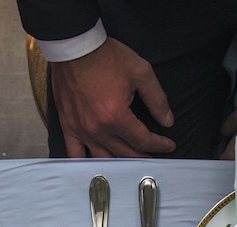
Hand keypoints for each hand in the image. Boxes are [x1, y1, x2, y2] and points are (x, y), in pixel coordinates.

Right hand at [47, 37, 174, 157]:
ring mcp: (81, 130)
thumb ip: (156, 99)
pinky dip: (86, 163)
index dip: (159, 145)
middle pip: (125, 152)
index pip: (143, 140)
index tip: (168, 145)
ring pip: (103, 157)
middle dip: (143, 155)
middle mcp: (98, 129)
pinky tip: (96, 167)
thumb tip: (167, 120)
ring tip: (131, 161)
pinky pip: (75, 153)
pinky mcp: (68, 126)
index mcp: (117, 116)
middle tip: (153, 156)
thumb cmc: (105, 57)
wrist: (75, 48)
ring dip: (120, 162)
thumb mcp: (140, 72)